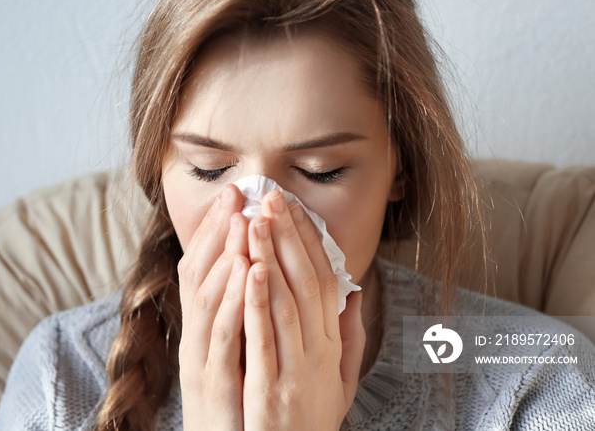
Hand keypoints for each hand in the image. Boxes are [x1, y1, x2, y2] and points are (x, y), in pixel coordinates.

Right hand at [178, 185, 248, 430]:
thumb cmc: (244, 406)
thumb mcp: (246, 356)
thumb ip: (256, 318)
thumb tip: (272, 278)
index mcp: (207, 329)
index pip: (208, 270)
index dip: (221, 232)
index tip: (240, 199)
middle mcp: (196, 339)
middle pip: (199, 275)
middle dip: (218, 232)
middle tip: (235, 195)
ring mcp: (199, 360)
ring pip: (207, 299)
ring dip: (225, 257)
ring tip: (243, 220)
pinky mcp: (210, 384)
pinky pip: (223, 337)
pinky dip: (234, 303)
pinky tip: (249, 273)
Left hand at [242, 190, 365, 429]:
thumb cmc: (313, 421)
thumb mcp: (342, 381)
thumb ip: (351, 337)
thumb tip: (355, 292)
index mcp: (332, 344)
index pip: (325, 282)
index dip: (308, 242)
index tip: (293, 209)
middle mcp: (320, 351)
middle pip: (306, 283)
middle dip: (288, 236)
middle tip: (271, 198)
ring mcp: (298, 370)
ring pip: (287, 302)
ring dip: (271, 257)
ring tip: (257, 220)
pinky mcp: (273, 390)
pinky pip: (265, 338)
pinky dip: (258, 301)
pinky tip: (250, 269)